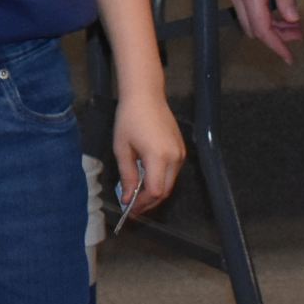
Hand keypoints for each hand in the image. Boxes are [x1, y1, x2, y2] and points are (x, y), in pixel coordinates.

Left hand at [113, 88, 184, 218]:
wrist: (146, 95)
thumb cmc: (130, 119)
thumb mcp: (122, 149)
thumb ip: (127, 175)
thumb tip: (127, 198)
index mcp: (159, 157)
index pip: (155, 191)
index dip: (143, 204)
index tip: (130, 208)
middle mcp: (175, 157)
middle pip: (165, 191)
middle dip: (149, 202)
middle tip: (133, 206)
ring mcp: (180, 153)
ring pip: (170, 183)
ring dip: (155, 192)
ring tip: (137, 194)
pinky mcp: (181, 149)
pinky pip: (172, 172)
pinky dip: (161, 180)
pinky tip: (146, 178)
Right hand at [222, 0, 301, 63]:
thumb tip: (291, 19)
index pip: (262, 28)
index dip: (276, 45)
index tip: (288, 57)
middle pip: (254, 28)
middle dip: (275, 36)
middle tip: (297, 35)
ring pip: (249, 20)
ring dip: (269, 25)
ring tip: (291, 23)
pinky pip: (246, 8)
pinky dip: (261, 14)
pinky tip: (276, 10)